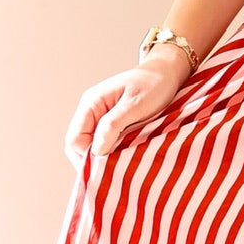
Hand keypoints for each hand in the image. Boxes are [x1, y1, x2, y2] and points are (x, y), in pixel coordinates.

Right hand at [65, 49, 190, 162]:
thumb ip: (113, 125)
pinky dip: (112, 154)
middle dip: (93, 161)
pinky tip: (125, 158)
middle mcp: (91, 112)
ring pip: (91, 147)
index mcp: (91, 103)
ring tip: (121, 165)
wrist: (168, 73)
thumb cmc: (154, 84)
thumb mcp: (135, 104)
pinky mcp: (113, 125)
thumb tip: (96, 151)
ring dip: (103, 158)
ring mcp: (101, 119)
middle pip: (78, 146)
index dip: (87, 158)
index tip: (108, 168)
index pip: (75, 140)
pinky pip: (105, 144)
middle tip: (115, 171)